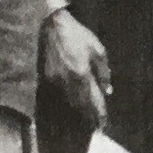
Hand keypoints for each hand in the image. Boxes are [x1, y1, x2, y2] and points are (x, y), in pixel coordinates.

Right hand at [41, 6, 112, 121]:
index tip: (103, 124)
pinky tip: (72, 108)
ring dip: (78, 115)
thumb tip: (107, 90)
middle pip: (80, 108)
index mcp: (82, 74)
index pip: (93, 101)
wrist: (49, 25)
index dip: (99, 114)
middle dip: (89, 118)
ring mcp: (54, 82)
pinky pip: (57, 98)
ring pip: (68, 105)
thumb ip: (103, 72)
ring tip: (87, 122)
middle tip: (96, 127)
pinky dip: (66, 105)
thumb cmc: (76, 35)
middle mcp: (67, 82)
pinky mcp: (45, 80)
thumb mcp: (97, 49)